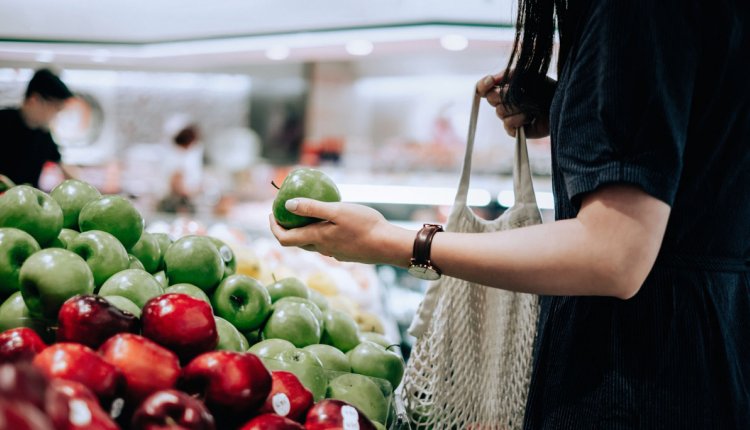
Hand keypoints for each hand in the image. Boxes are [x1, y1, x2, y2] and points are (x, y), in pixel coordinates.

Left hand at [269, 199, 411, 266]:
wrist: (388, 245)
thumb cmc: (365, 225)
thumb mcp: (337, 210)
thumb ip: (312, 208)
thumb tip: (287, 205)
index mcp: (316, 239)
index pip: (284, 239)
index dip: (273, 228)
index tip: (271, 214)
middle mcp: (322, 249)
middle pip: (296, 242)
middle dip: (286, 228)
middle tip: (284, 212)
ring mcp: (334, 253)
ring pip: (311, 244)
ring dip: (303, 231)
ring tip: (306, 214)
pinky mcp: (345, 253)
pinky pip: (326, 244)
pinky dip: (319, 233)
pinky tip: (330, 222)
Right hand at [475, 73, 554, 138]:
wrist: (560, 102)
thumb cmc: (544, 88)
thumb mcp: (526, 75)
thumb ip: (507, 74)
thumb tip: (491, 79)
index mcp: (503, 90)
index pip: (483, 89)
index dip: (483, 86)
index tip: (491, 81)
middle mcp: (503, 104)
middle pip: (491, 99)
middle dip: (504, 94)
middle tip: (520, 93)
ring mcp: (508, 117)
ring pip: (500, 112)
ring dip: (517, 106)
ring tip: (531, 105)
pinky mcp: (515, 131)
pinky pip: (508, 125)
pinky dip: (519, 119)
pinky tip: (530, 117)